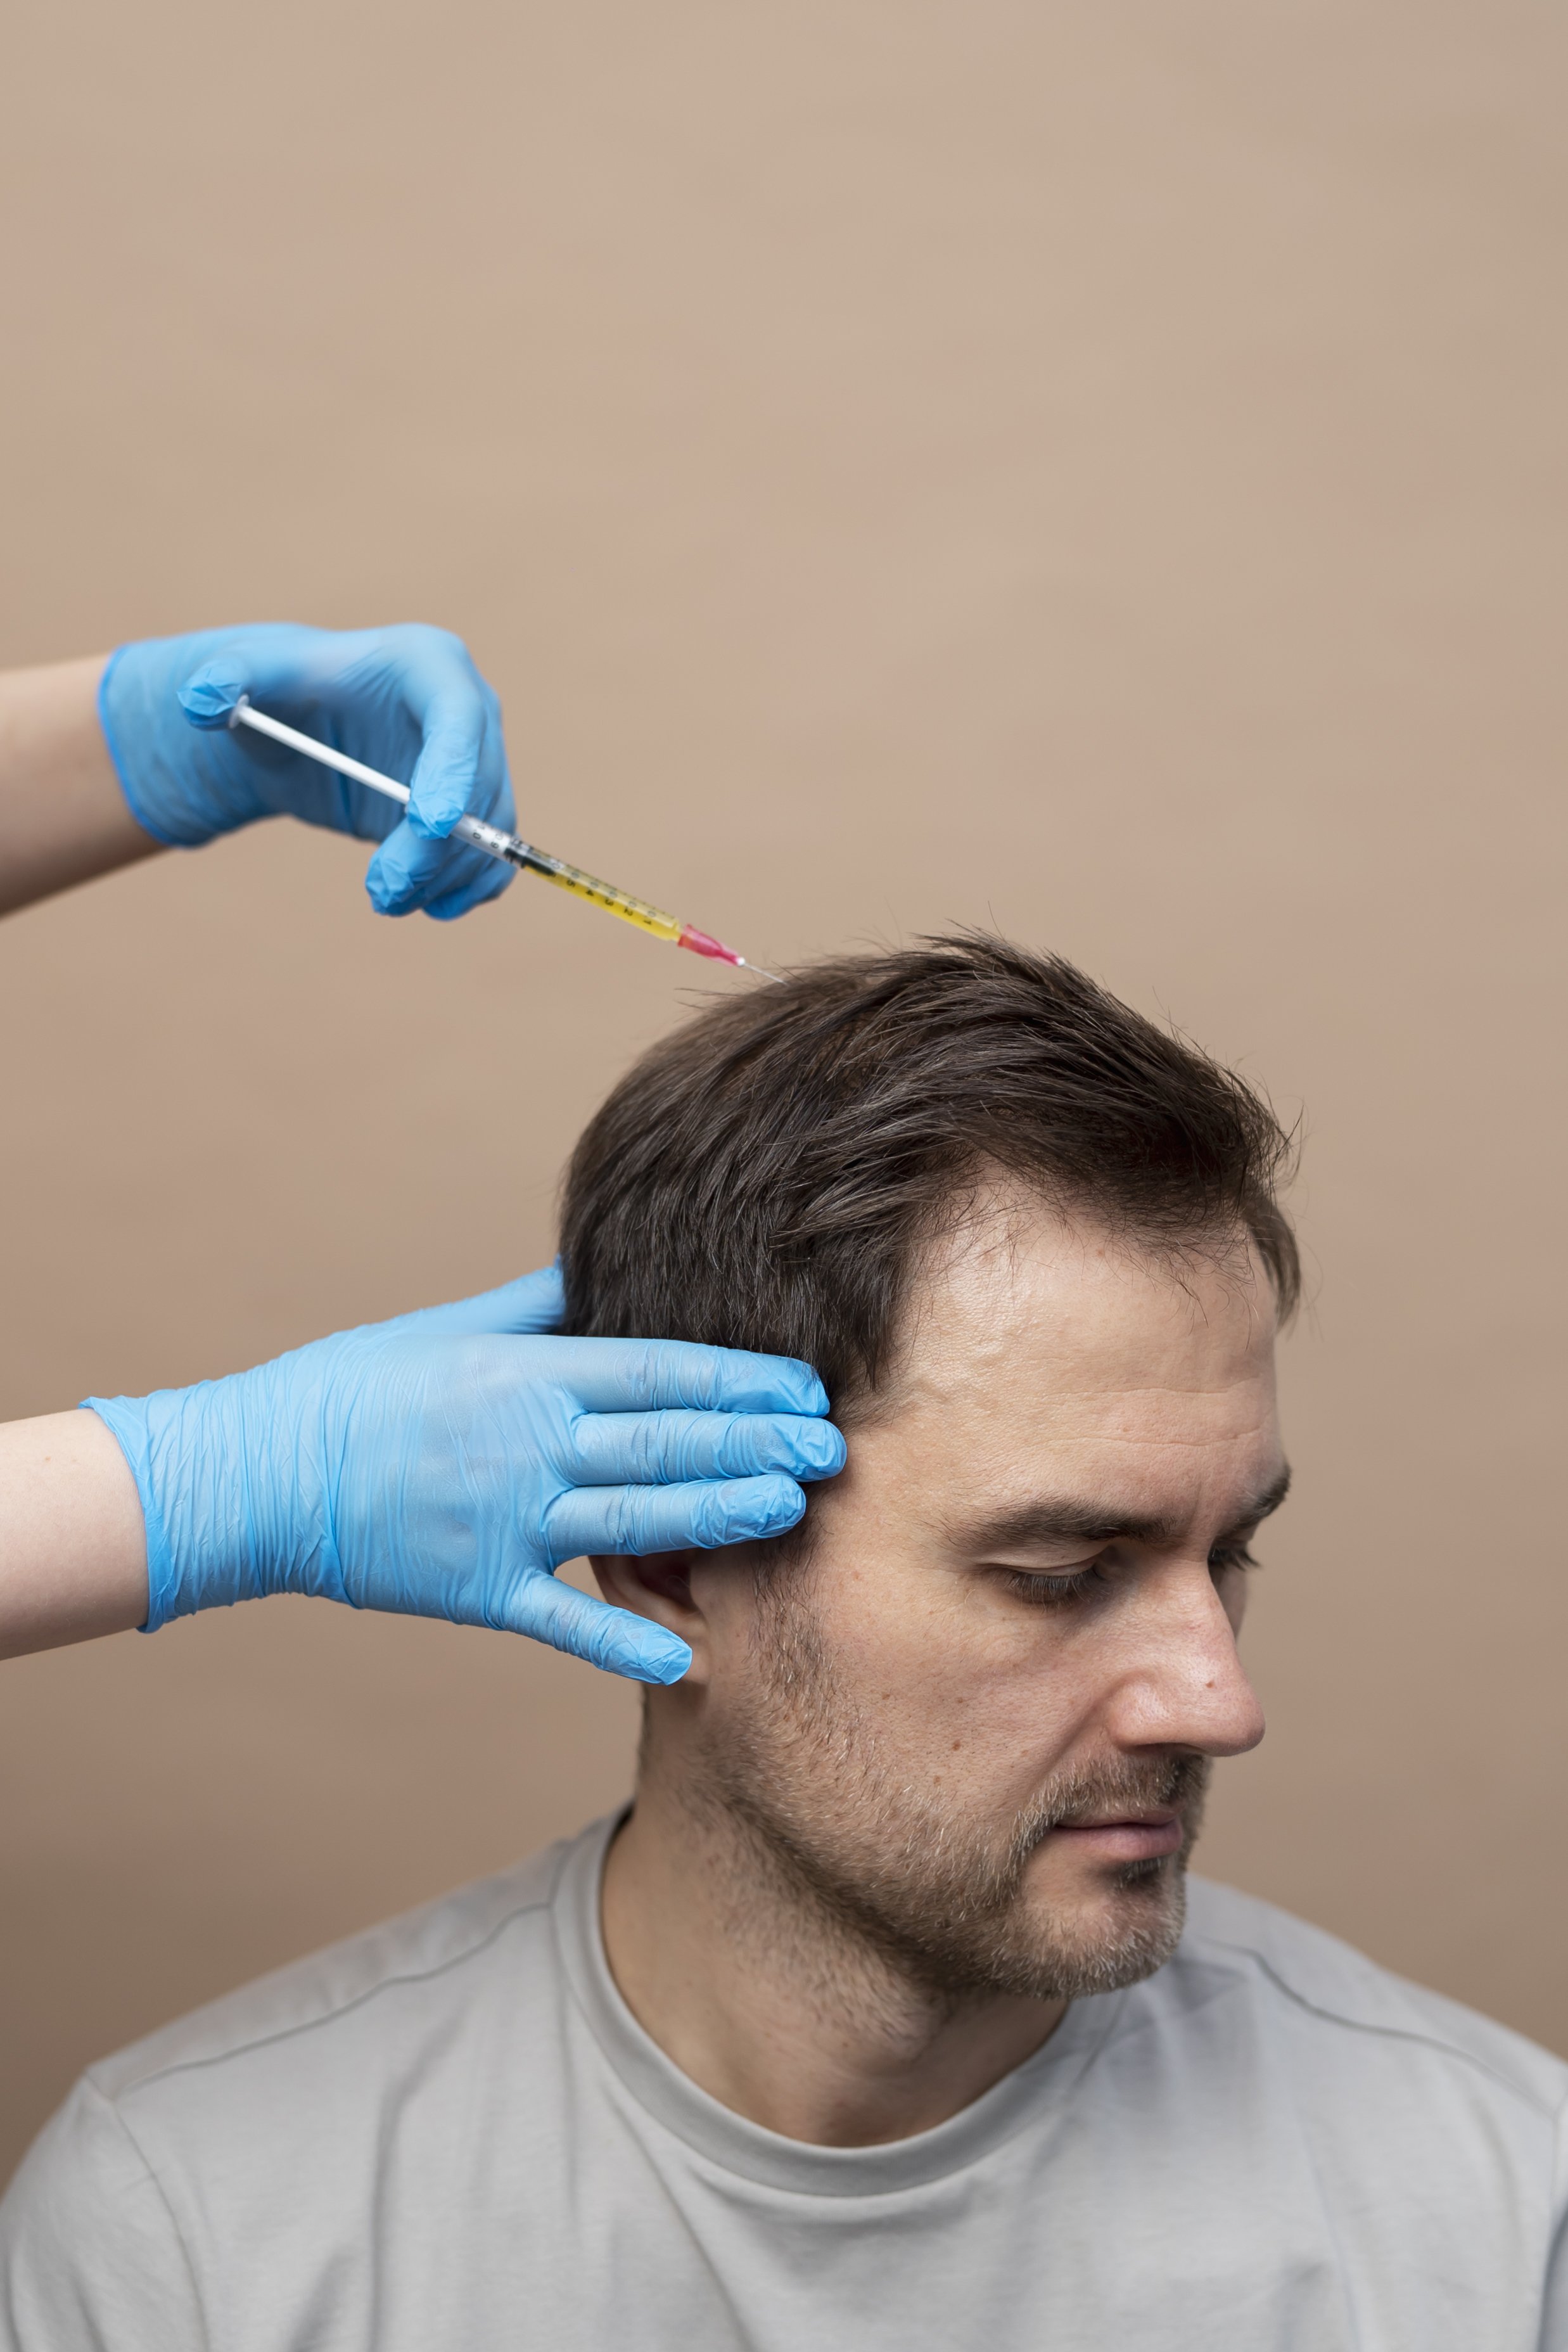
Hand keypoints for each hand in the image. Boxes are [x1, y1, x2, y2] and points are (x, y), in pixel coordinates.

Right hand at [83, 1266, 844, 1683]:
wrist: (260, 1474)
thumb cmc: (356, 1389)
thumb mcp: (450, 1325)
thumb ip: (541, 1301)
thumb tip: (604, 1265)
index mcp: (529, 1375)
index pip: (660, 1373)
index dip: (742, 1381)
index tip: (803, 1388)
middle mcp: (528, 1445)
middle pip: (667, 1443)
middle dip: (757, 1445)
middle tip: (832, 1452)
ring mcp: (506, 1521)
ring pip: (636, 1520)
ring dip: (720, 1517)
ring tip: (791, 1512)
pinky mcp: (478, 1589)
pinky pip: (563, 1620)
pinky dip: (622, 1641)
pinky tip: (688, 1658)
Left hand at [97, 622, 513, 919]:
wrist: (304, 730)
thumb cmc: (284, 693)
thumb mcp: (252, 677)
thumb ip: (223, 677)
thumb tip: (198, 699)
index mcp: (430, 664)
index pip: (460, 719)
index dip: (454, 772)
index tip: (427, 825)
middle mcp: (474, 713)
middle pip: (481, 787)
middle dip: (437, 848)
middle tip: (381, 890)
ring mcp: (482, 765)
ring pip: (488, 835)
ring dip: (439, 878)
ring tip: (380, 897)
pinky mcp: (478, 813)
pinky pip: (492, 861)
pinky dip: (464, 890)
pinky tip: (421, 905)